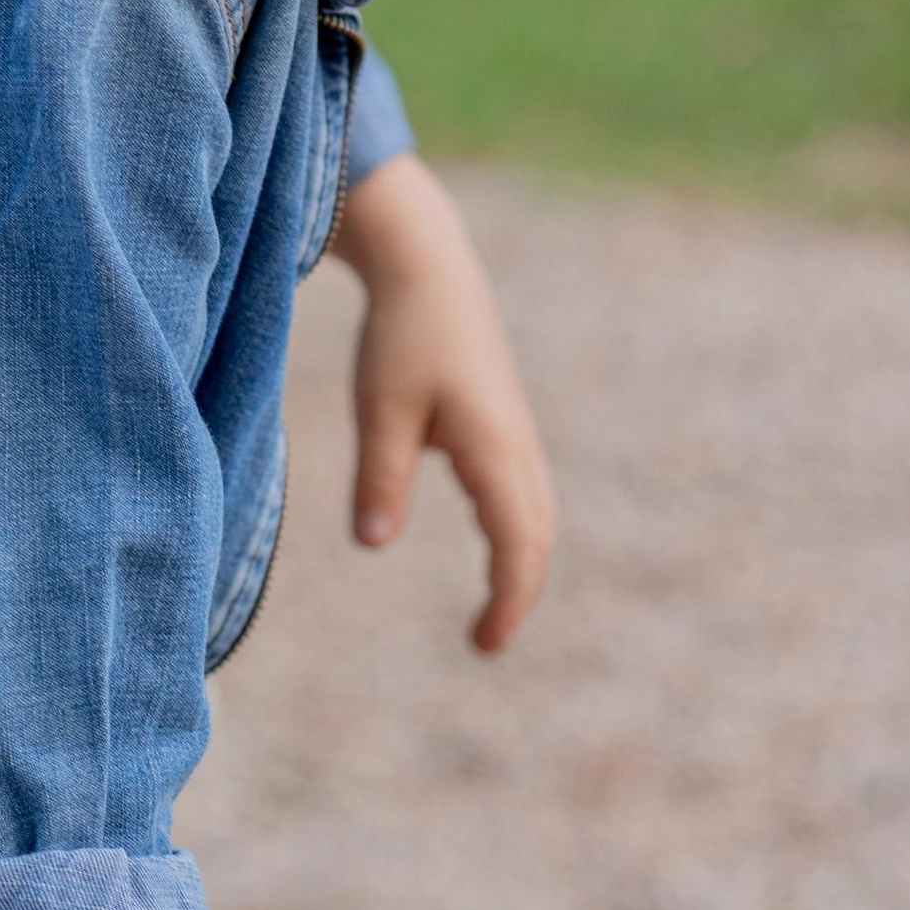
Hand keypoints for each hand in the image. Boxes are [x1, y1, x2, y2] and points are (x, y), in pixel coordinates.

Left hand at [333, 151, 553, 651]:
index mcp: (494, 449)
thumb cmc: (399, 335)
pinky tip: (494, 543)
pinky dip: (518, 530)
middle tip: (484, 642)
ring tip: (492, 608)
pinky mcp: (504, 420)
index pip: (517, 545)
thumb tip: (372, 546)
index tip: (484, 644)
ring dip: (523, 562)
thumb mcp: (380, 409)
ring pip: (536, 513)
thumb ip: (379, 479)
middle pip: (537, 537)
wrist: (429, 265)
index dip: (507, 601)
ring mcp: (516, 432)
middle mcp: (517, 446)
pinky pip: (524, 490)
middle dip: (519, 593)